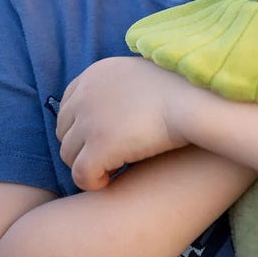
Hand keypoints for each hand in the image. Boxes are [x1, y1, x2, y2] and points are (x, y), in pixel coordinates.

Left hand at [56, 57, 193, 190]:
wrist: (193, 100)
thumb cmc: (179, 90)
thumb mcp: (140, 74)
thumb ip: (121, 85)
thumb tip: (121, 101)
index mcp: (94, 74)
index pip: (67, 106)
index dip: (82, 128)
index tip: (101, 139)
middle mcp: (84, 96)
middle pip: (64, 132)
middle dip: (82, 147)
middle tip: (107, 158)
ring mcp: (89, 122)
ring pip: (69, 156)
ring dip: (88, 165)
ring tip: (112, 169)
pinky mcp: (99, 147)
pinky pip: (81, 175)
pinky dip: (93, 182)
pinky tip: (112, 181)